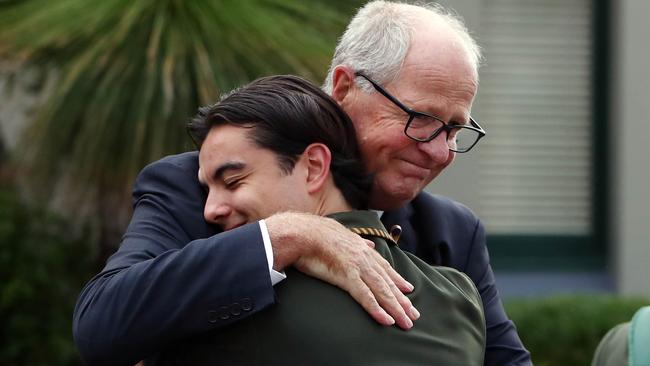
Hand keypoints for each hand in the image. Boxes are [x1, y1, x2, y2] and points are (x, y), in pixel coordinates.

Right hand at [265, 212, 418, 329]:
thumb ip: (357, 240)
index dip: (397, 279)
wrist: (303, 232)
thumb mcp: (341, 233)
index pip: (384, 267)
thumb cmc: (316, 233)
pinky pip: (365, 297)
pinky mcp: (347, 277)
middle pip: (387, 282)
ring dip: (395, 308)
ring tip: (406, 322)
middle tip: (414, 314)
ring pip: (382, 291)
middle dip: (402, 300)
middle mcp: (364, 258)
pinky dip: (377, 309)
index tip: (408, 290)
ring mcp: (358, 267)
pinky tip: (386, 320)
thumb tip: (368, 243)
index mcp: (362, 248)